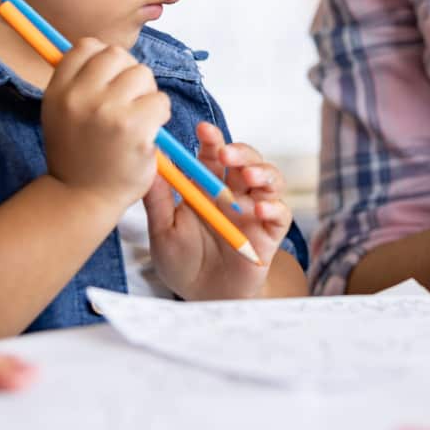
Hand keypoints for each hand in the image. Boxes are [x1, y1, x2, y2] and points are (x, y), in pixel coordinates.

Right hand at [41, 39, 170, 213]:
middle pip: (118, 55)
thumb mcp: (60, 113)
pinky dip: (160, 115)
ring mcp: (107, 112)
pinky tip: (146, 133)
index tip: (107, 83)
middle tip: (126, 102)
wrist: (82, 198)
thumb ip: (76, 81)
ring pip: (143, 74)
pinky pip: (161, 100)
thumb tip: (101, 49)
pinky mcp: (134, 128)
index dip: (103, 61)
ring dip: (146, 94)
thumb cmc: (79, 153)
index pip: (86, 46)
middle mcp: (79, 97)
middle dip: (128, 74)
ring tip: (135, 119)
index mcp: (58, 90)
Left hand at [145, 123, 293, 299]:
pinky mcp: (270, 233)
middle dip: (239, 152)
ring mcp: (254, 211)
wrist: (202, 299)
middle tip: (225, 154)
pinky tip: (260, 209)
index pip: (213, 155)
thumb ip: (158, 200)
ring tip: (248, 176)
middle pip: (246, 160)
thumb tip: (150, 164)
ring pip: (270, 180)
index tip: (203, 130)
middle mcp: (234, 193)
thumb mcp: (162, 231)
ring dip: (262, 172)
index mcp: (208, 187)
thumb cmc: (182, 263)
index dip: (212, 140)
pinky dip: (273, 207)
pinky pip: (280, 214)